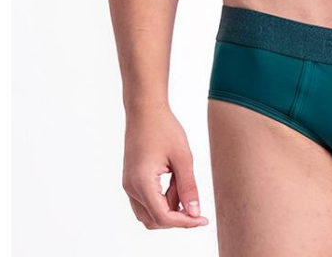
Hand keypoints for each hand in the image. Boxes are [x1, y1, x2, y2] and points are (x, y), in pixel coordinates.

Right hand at [121, 102, 210, 229]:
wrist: (145, 110)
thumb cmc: (164, 128)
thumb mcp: (182, 157)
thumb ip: (188, 187)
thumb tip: (195, 213)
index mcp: (142, 182)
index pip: (162, 216)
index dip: (184, 222)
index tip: (202, 219)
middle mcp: (131, 187)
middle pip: (153, 220)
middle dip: (176, 218)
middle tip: (196, 208)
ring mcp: (129, 184)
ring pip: (148, 213)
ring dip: (169, 209)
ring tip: (184, 186)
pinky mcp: (131, 180)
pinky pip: (145, 201)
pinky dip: (161, 200)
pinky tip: (175, 184)